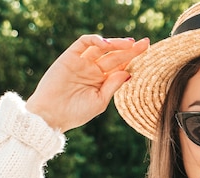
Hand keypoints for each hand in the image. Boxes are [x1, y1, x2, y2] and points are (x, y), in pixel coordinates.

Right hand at [26, 35, 149, 132]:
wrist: (51, 116)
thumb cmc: (76, 113)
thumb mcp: (100, 101)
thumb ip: (113, 85)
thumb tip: (129, 72)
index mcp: (102, 81)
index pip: (120, 66)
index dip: (133, 59)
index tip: (148, 52)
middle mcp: (93, 70)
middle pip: (115, 56)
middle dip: (130, 49)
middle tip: (145, 43)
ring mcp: (82, 62)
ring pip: (101, 48)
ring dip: (116, 44)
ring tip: (130, 44)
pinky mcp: (69, 57)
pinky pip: (83, 43)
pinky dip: (95, 40)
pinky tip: (107, 44)